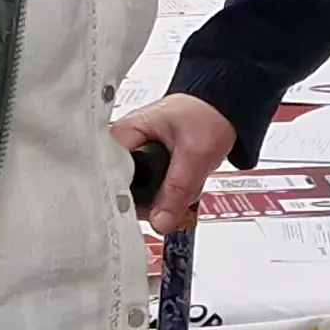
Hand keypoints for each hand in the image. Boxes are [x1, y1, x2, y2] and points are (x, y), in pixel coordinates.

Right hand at [112, 93, 236, 233]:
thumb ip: (176, 191)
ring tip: (186, 184)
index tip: (144, 212)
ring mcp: (134, 158)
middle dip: (152, 202)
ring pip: (138, 196)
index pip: (108, 175)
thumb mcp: (194, 155)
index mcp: (123, 133)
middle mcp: (122, 146)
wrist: (221, 108)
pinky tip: (185, 186)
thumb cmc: (206, 115)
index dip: (123, 198)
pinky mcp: (147, 167)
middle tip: (176, 198)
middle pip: (121, 191)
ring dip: (165, 200)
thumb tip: (160, 221)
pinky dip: (170, 195)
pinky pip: (150, 192)